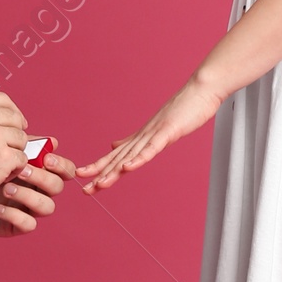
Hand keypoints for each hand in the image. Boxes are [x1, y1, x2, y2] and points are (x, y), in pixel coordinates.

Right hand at [0, 91, 28, 215]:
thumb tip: (11, 114)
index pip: (3, 99)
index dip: (13, 111)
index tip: (17, 122)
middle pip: (16, 119)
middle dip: (14, 135)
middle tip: (2, 150)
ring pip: (22, 139)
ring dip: (15, 152)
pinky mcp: (4, 157)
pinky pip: (23, 159)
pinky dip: (15, 169)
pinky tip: (0, 174)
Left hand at [0, 149, 74, 238]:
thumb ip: (22, 145)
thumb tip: (52, 140)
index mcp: (36, 170)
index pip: (62, 169)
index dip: (61, 165)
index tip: (46, 158)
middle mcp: (35, 190)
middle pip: (57, 186)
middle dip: (42, 177)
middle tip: (21, 170)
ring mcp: (26, 208)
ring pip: (47, 207)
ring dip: (28, 196)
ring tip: (5, 188)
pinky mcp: (15, 225)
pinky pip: (28, 225)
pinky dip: (14, 215)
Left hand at [76, 77, 221, 193]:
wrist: (200, 91)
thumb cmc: (183, 110)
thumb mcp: (156, 129)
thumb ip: (135, 140)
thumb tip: (114, 147)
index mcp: (140, 138)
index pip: (115, 156)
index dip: (98, 167)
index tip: (81, 178)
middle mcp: (142, 136)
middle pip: (118, 159)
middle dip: (100, 174)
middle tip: (84, 189)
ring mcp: (154, 133)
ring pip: (130, 156)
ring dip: (114, 171)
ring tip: (99, 184)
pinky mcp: (167, 132)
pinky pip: (151, 148)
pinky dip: (139, 159)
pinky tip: (127, 167)